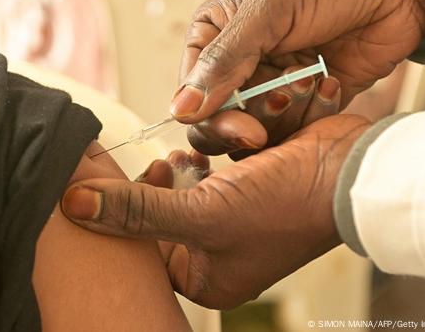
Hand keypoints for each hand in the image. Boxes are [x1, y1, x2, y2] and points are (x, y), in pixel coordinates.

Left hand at [60, 114, 370, 308]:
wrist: (352, 170)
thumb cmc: (284, 204)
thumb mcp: (202, 213)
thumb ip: (135, 210)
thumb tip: (72, 205)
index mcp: (206, 277)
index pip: (142, 251)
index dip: (127, 215)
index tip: (128, 178)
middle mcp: (216, 253)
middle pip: (159, 217)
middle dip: (158, 185)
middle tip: (162, 162)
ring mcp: (232, 220)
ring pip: (183, 189)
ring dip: (185, 166)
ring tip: (190, 155)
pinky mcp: (246, 189)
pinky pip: (209, 173)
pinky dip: (208, 155)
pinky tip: (212, 147)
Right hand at [172, 0, 424, 155]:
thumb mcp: (266, 11)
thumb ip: (223, 62)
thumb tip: (180, 109)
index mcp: (212, 38)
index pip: (192, 97)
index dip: (212, 119)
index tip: (244, 128)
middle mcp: (237, 67)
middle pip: (220, 123)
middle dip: (248, 123)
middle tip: (274, 114)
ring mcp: (271, 86)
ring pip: (259, 132)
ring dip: (288, 112)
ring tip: (312, 76)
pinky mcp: (305, 103)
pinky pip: (296, 132)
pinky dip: (314, 114)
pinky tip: (330, 80)